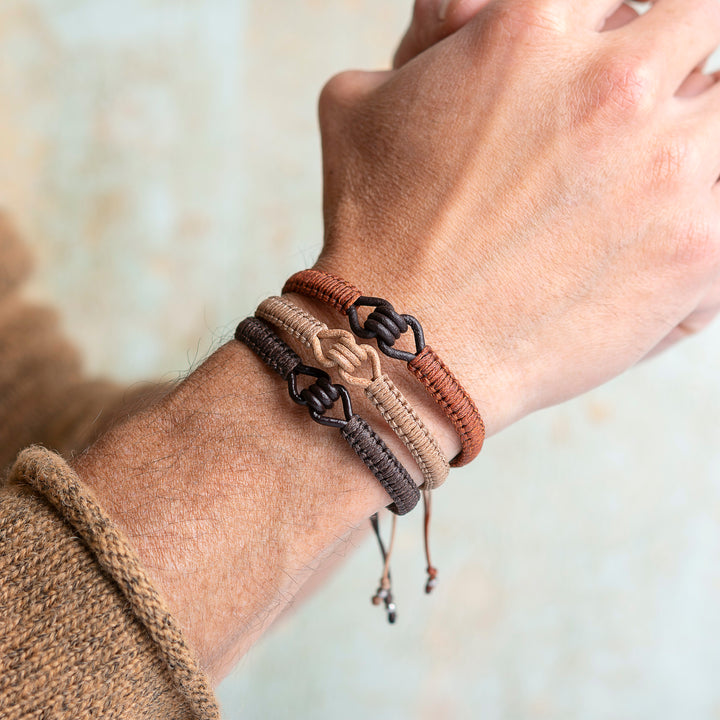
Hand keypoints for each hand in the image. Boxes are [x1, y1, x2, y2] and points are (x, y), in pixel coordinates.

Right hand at [394, 1, 719, 364]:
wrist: (399, 344)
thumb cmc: (374, 230)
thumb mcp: (357, 106)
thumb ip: (419, 44)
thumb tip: (457, 20)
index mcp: (532, 28)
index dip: (608, 19)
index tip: (600, 50)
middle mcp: (613, 84)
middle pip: (700, 16)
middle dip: (674, 47)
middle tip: (636, 104)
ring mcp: (666, 165)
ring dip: (698, 129)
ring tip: (650, 171)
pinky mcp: (697, 248)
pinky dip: (705, 210)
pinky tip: (664, 228)